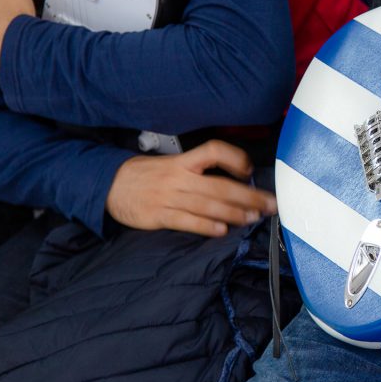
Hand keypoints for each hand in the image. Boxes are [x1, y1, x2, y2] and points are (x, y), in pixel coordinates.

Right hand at [106, 139, 276, 235]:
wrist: (110, 185)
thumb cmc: (148, 175)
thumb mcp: (172, 164)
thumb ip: (199, 171)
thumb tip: (234, 180)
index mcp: (183, 161)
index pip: (213, 151)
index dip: (234, 158)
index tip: (249, 169)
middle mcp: (179, 177)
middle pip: (220, 185)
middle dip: (249, 196)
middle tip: (269, 204)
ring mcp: (169, 197)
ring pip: (208, 205)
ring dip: (234, 213)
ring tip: (253, 218)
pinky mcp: (159, 216)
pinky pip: (187, 221)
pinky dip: (206, 227)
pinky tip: (222, 231)